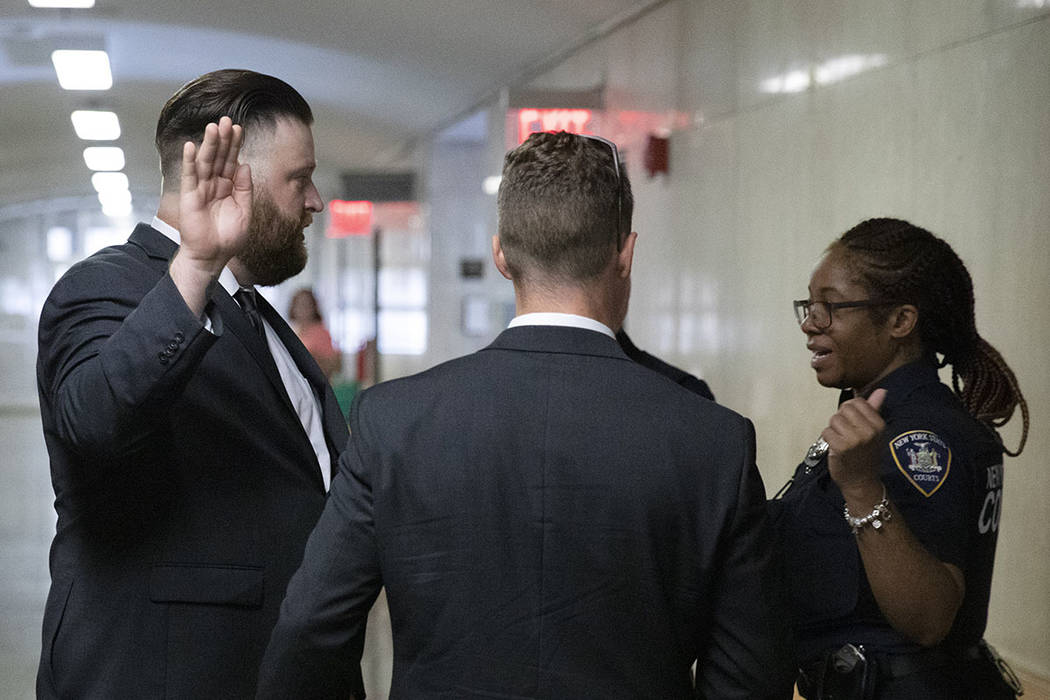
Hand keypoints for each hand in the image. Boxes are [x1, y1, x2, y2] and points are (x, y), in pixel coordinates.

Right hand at [177, 116, 251, 274]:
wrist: (213, 256)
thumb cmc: (229, 237)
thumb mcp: (244, 211)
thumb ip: (245, 188)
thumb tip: (245, 165)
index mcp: (229, 187)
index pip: (232, 161)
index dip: (235, 145)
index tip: (239, 128)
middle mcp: (214, 184)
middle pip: (219, 157)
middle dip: (223, 139)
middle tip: (227, 120)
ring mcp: (201, 189)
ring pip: (205, 162)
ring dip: (208, 144)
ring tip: (213, 127)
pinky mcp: (189, 197)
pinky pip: (189, 176)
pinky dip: (189, 161)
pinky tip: (190, 146)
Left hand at [823, 388, 887, 502]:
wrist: (862, 482)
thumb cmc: (866, 455)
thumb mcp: (874, 432)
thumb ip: (875, 409)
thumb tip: (880, 390)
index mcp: (879, 424)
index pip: (857, 402)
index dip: (851, 412)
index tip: (854, 425)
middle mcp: (869, 431)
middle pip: (844, 408)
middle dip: (841, 419)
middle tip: (847, 434)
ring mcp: (855, 439)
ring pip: (834, 419)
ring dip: (834, 430)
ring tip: (842, 441)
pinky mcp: (840, 447)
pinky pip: (826, 431)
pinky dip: (828, 439)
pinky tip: (836, 448)